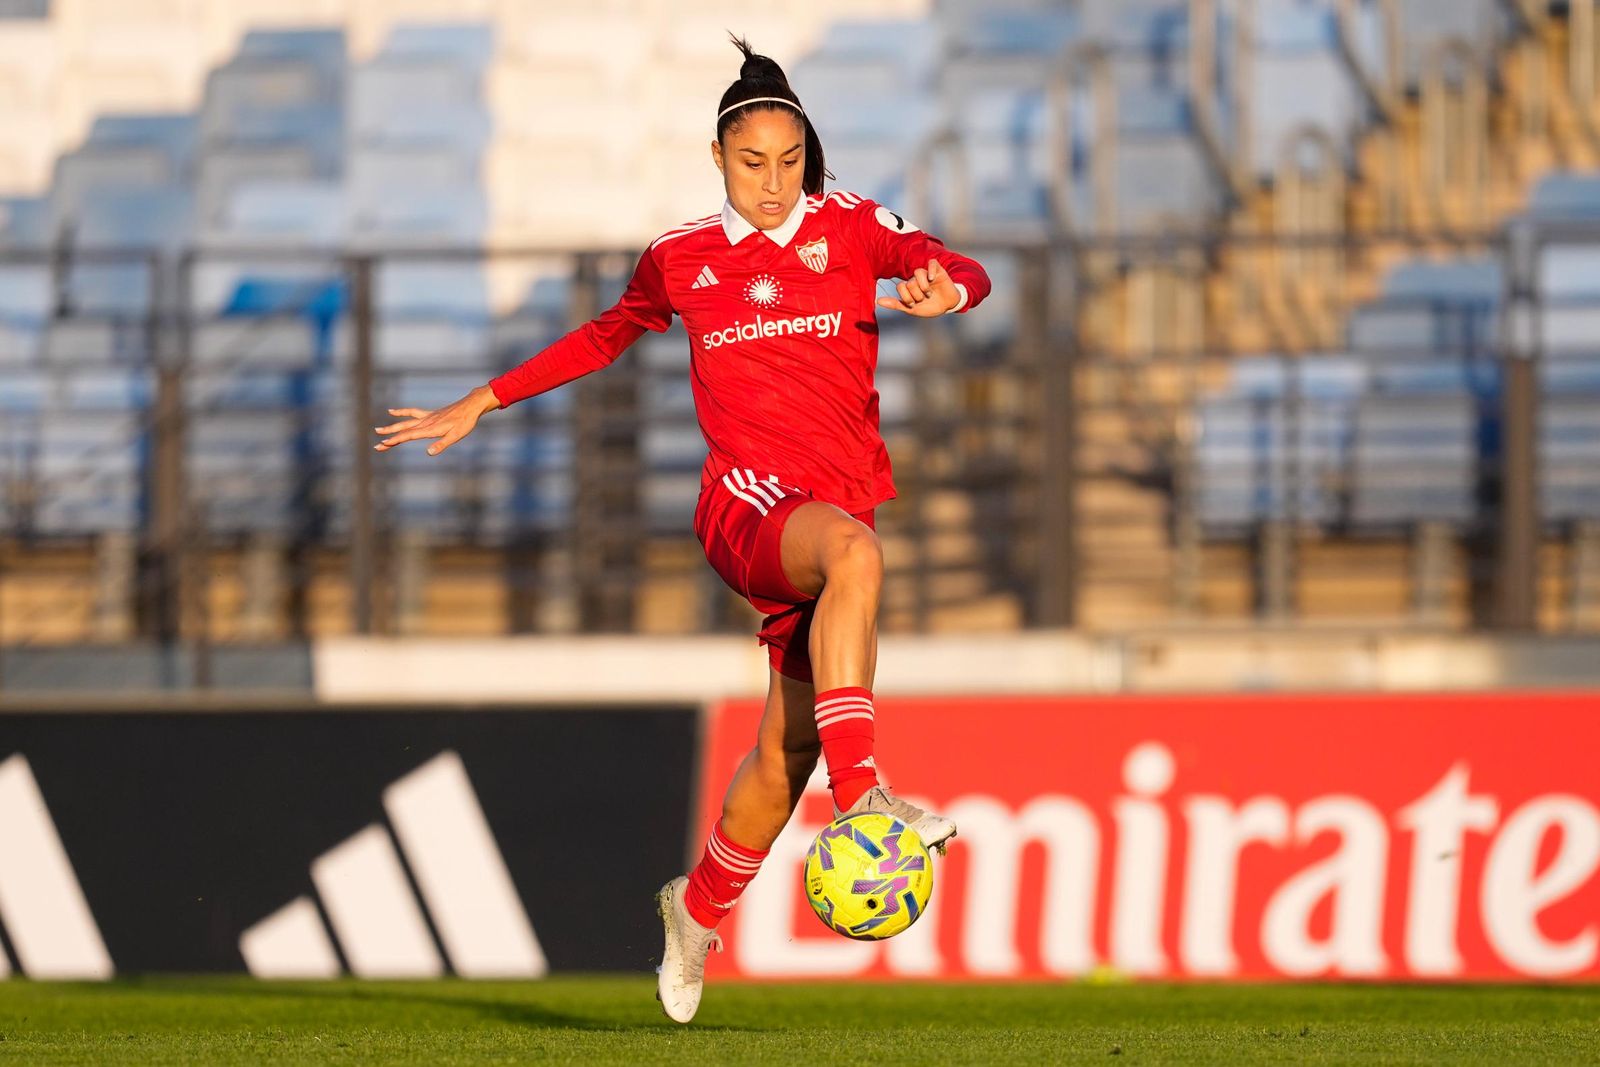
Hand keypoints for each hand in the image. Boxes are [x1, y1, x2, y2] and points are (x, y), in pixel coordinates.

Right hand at [373, 385, 499, 455]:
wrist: (470, 405)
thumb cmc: (465, 422)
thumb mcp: (456, 436)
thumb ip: (442, 444)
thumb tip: (428, 452)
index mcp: (430, 429)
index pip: (408, 436)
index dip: (395, 440)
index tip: (383, 445)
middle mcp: (425, 422)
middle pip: (403, 431)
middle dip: (389, 438)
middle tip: (376, 446)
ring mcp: (426, 417)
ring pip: (405, 423)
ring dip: (391, 427)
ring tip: (378, 430)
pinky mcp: (429, 414)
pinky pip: (412, 412)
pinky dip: (401, 412)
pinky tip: (391, 411)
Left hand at [876, 258, 960, 316]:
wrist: (948, 306)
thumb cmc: (929, 307)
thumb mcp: (911, 309)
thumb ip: (895, 304)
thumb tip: (877, 301)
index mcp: (908, 286)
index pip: (901, 286)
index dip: (906, 297)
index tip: (913, 304)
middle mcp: (916, 278)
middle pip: (910, 282)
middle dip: (917, 295)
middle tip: (924, 299)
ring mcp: (927, 273)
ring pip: (918, 272)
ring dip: (923, 286)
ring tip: (929, 293)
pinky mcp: (938, 270)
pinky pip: (932, 263)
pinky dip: (930, 271)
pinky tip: (933, 279)